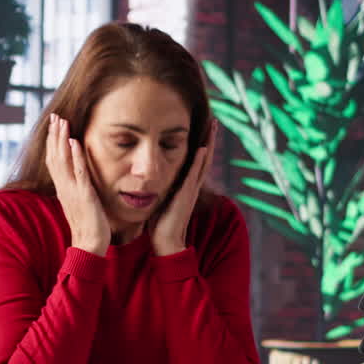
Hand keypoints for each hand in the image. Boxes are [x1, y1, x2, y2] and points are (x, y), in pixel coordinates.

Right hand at [45, 113, 109, 255]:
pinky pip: (79, 173)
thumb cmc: (88, 225)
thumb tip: (75, 178)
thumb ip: (75, 188)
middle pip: (55, 156)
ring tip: (62, 122)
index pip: (53, 161)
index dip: (52, 143)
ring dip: (62, 140)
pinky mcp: (84, 195)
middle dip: (54, 135)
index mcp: (62, 189)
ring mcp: (73, 191)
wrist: (89, 245)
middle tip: (55, 116)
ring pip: (63, 161)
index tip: (53, 126)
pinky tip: (75, 142)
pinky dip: (76, 156)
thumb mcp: (78, 203)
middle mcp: (64, 188)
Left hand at [152, 121, 216, 256]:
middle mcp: (191, 185)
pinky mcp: (186, 196)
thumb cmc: (160, 225)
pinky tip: (202, 148)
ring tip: (214, 127)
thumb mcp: (160, 201)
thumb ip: (159, 189)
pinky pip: (194, 175)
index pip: (196, 160)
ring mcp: (191, 190)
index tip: (204, 128)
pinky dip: (199, 162)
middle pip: (205, 157)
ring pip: (204, 162)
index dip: (201, 144)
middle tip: (215, 121)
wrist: (166, 242)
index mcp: (186, 185)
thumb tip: (148, 181)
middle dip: (209, 138)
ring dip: (209, 144)